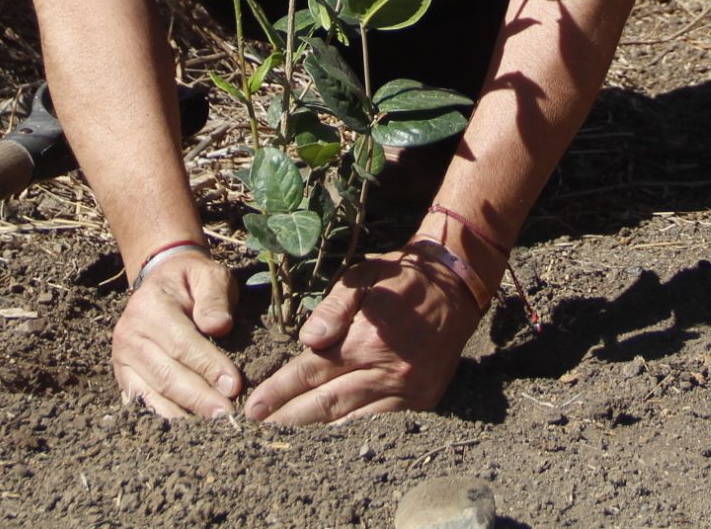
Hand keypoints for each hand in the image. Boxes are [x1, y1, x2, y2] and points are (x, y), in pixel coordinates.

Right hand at [111, 251, 240, 417]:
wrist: (161, 282)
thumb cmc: (192, 282)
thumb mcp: (208, 275)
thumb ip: (214, 297)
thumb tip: (218, 327)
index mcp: (149, 307)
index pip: (181, 344)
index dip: (208, 366)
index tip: (234, 386)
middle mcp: (128, 334)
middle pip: (166, 375)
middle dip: (199, 399)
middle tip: (227, 417)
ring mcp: (122, 359)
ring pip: (152, 395)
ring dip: (182, 416)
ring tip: (210, 431)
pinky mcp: (124, 377)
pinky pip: (142, 404)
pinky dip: (164, 419)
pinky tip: (187, 432)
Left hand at [243, 251, 482, 423]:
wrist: (458, 287)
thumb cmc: (401, 278)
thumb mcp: (363, 275)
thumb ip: (333, 307)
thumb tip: (308, 339)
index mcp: (367, 340)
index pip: (312, 373)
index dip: (279, 391)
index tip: (253, 407)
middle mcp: (387, 371)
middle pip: (326, 404)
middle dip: (288, 418)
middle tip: (257, 429)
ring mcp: (407, 390)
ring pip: (351, 418)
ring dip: (316, 428)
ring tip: (286, 434)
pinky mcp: (422, 400)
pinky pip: (378, 420)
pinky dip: (351, 426)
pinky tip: (329, 430)